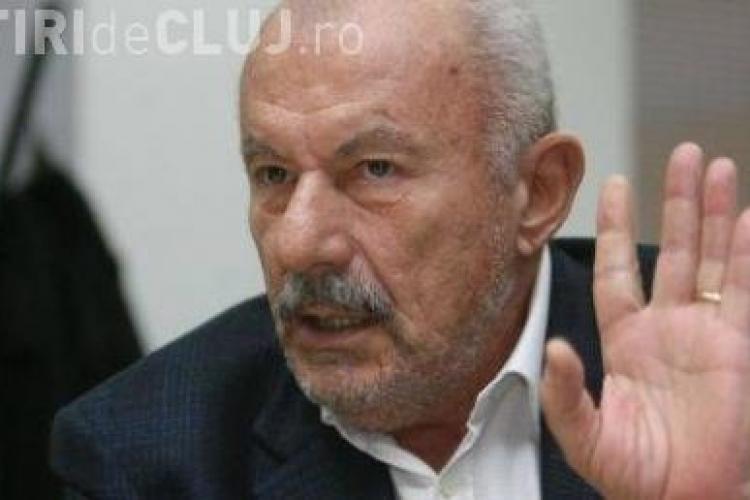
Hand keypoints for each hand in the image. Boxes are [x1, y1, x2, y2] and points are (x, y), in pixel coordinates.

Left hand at [540, 143, 749, 498]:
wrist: (680, 499)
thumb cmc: (632, 474)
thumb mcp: (583, 434)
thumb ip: (565, 392)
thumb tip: (557, 348)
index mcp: (624, 338)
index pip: (616, 269)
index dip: (613, 227)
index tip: (614, 186)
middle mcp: (665, 326)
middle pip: (670, 248)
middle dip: (677, 202)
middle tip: (683, 154)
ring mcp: (704, 333)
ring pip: (709, 259)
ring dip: (715, 214)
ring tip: (717, 166)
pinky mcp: (736, 348)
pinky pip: (742, 290)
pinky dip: (746, 254)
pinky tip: (748, 219)